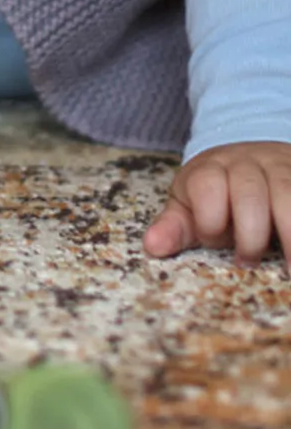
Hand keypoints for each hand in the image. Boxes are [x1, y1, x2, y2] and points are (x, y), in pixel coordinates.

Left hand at [143, 141, 290, 267]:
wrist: (250, 157)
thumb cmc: (217, 194)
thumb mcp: (190, 206)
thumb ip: (174, 227)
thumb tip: (151, 247)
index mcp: (209, 169)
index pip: (207, 186)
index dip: (209, 219)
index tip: (214, 242)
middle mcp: (246, 164)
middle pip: (249, 192)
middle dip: (250, 233)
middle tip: (248, 262)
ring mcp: (280, 168)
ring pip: (287, 194)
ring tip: (290, 271)